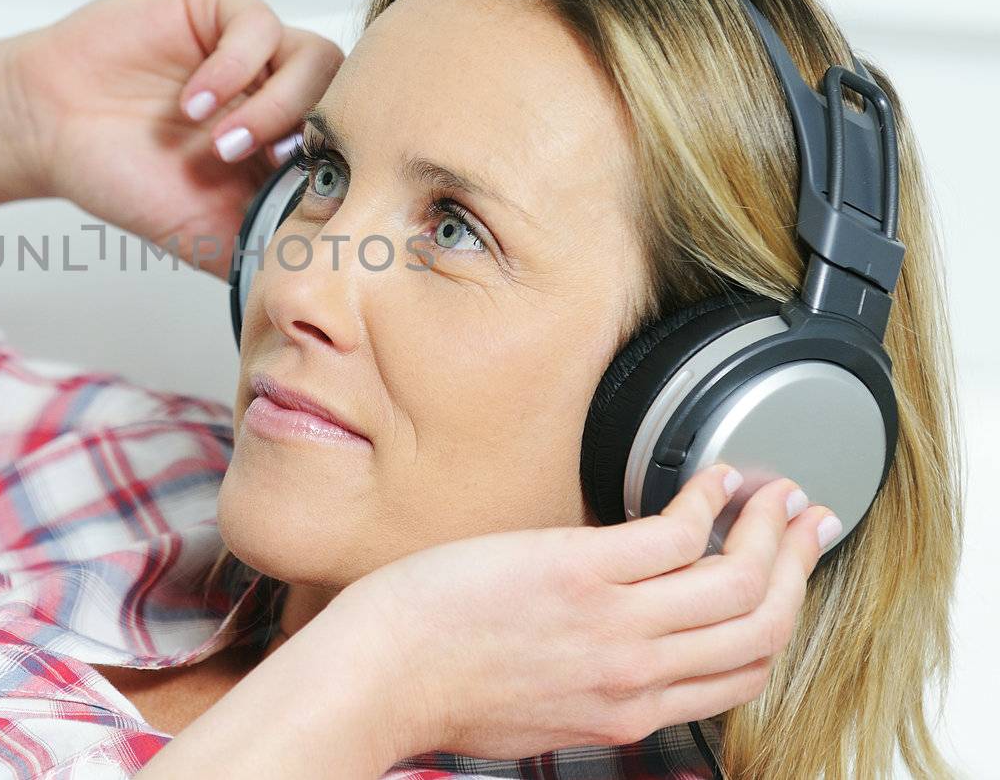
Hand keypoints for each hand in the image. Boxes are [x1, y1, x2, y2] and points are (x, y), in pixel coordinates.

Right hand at [5, 0, 342, 279]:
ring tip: (221, 144)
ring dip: (275, 108)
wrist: (51, 131)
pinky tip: (193, 103)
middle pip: (344, 98)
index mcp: (286, 142)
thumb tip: (315, 281)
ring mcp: (252, 50)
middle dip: (310, 140)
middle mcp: (277, 91)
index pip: (348, 145)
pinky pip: (257, 24)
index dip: (336, 172)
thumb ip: (261, 247)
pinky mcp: (216, 9)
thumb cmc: (125, 177)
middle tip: (261, 170)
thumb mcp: (203, 232)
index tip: (299, 206)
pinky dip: (233, 68)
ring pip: (313, 59)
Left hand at [341, 465, 839, 759]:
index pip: (742, 677)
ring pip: (740, 578)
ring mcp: (615, 623)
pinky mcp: (581, 571)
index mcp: (628, 714)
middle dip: (799, 567)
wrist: (382, 674)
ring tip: (770, 488)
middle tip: (807, 522)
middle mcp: (636, 674)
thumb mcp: (538, 714)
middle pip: (762, 626)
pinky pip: (678, 531)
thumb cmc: (438, 686)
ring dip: (770, 525)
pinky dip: (709, 497)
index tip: (788, 581)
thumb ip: (590, 690)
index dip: (778, 622)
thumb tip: (609, 653)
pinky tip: (707, 476)